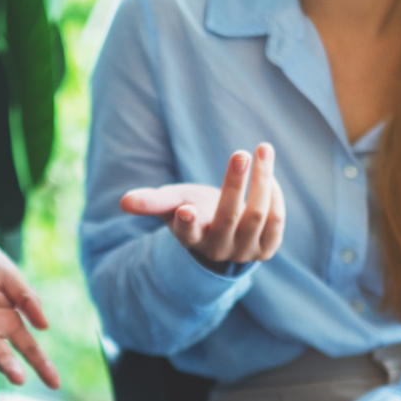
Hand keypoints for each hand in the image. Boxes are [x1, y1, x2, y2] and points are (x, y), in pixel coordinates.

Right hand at [120, 144, 284, 264]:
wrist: (223, 232)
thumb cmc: (193, 209)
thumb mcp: (172, 202)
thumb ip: (152, 201)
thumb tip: (124, 202)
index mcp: (190, 239)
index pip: (187, 235)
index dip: (186, 224)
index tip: (186, 209)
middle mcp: (218, 249)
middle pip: (229, 217)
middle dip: (235, 184)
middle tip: (241, 154)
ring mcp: (244, 252)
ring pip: (257, 216)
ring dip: (262, 180)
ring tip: (263, 148)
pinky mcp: (266, 250)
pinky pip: (275, 221)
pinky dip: (275, 195)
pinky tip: (269, 175)